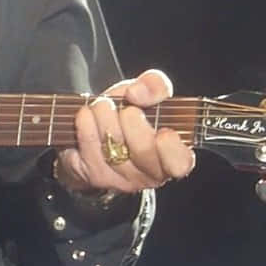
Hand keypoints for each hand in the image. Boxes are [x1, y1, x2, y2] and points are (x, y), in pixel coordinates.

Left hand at [55, 69, 194, 193]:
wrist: (96, 132)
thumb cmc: (130, 114)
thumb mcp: (147, 95)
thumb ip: (155, 86)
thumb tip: (138, 92)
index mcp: (173, 154)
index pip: (180, 162)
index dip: (171, 149)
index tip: (163, 132)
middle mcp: (151, 173)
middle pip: (143, 151)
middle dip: (130, 119)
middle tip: (125, 107)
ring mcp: (123, 180)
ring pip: (113, 148)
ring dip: (103, 117)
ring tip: (102, 106)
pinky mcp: (96, 177)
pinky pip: (88, 149)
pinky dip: (85, 126)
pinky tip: (86, 117)